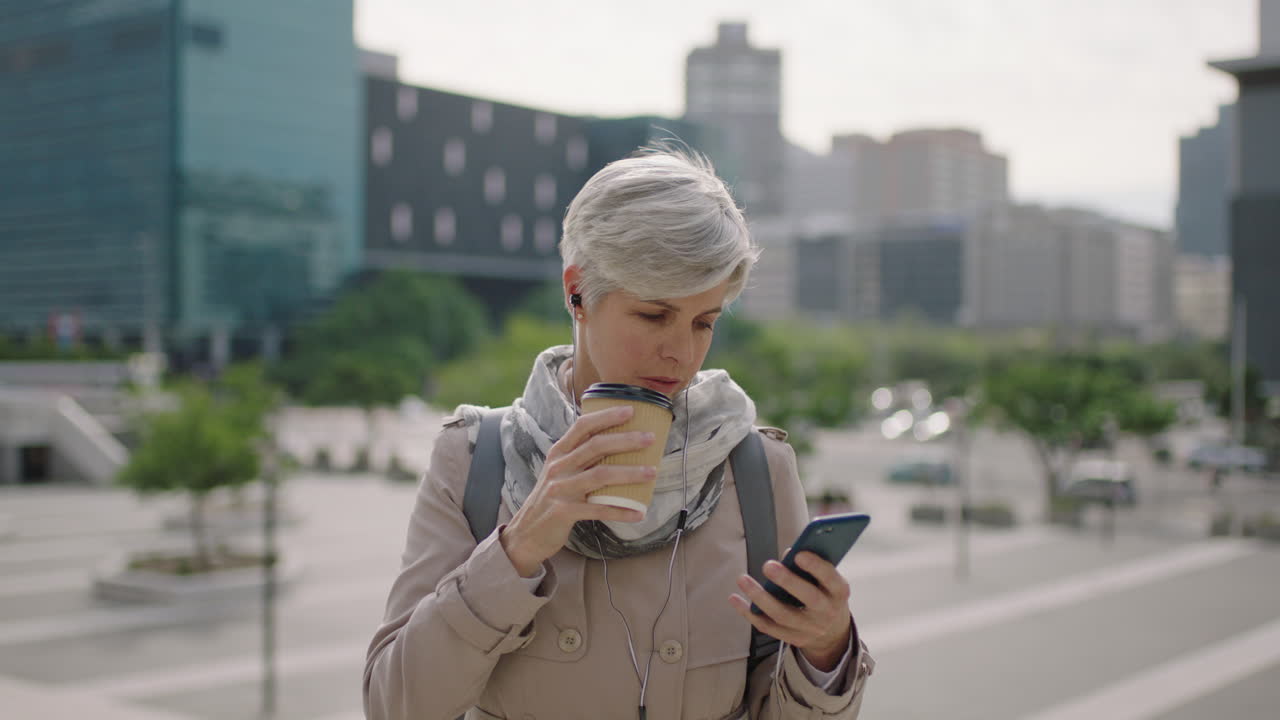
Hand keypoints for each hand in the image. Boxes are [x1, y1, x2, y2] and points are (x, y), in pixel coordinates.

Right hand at [500, 405, 654, 576]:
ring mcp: (560, 489)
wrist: (526, 533)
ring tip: (651, 472)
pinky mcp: (564, 512)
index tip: (630, 410)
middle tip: (650, 438)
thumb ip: (580, 458)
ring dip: (629, 473)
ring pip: (600, 475)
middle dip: (625, 440)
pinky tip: (638, 512)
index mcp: (559, 453)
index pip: (582, 426)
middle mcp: (558, 467)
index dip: (606, 416)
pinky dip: (620, 511)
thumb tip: (618, 445)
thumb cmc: (551, 499)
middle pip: (595, 446)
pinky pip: (598, 510)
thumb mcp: (559, 472)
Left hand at [728, 551, 853, 671]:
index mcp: (838, 593)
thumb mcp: (827, 580)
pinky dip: (750, 613)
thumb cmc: (825, 594)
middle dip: (787, 581)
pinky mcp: (792, 638)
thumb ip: (812, 566)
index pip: (831, 579)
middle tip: (768, 565)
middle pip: (808, 599)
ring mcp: (809, 629)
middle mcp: (826, 612)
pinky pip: (768, 627)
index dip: (816, 567)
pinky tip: (735, 599)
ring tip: (743, 579)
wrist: (832, 633)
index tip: (799, 554)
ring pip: (782, 615)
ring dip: (760, 597)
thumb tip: (787, 555)